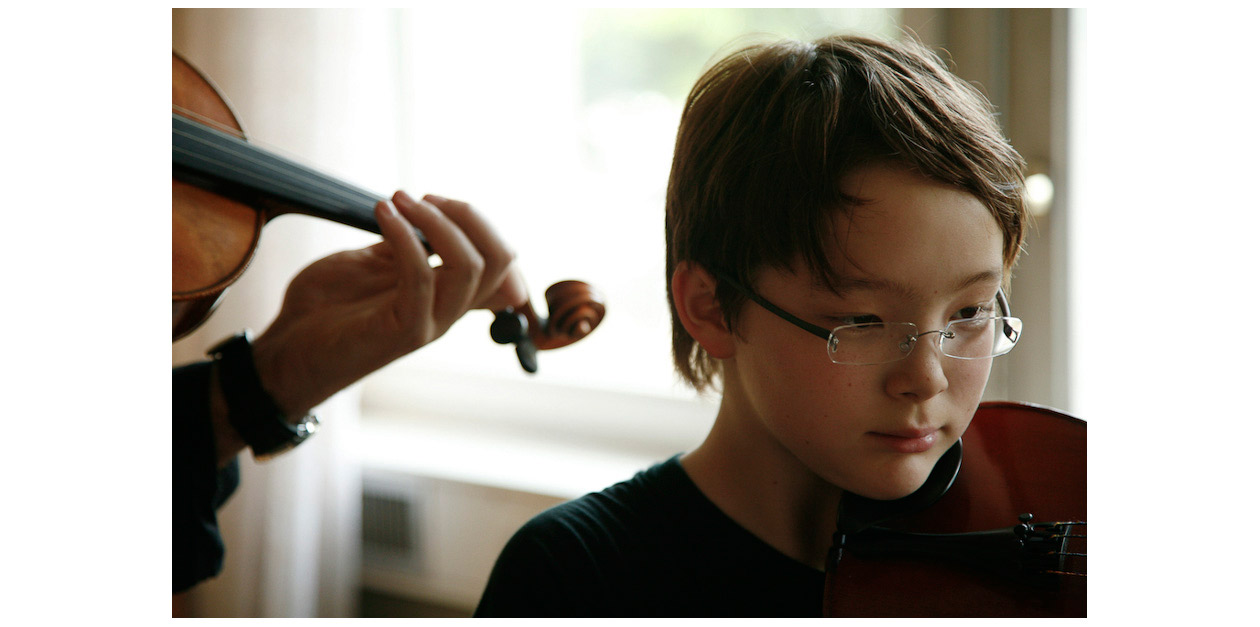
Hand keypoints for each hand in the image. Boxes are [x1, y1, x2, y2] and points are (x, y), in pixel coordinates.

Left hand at [250, 191, 527, 418]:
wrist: (287, 349)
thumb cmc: (327, 307)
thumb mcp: (375, 263)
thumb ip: (409, 245)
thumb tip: (436, 215)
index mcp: (447, 293)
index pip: (503, 262)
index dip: (484, 223)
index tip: (436, 200)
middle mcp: (448, 310)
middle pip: (501, 259)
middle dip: (468, 214)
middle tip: (423, 197)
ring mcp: (430, 323)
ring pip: (472, 268)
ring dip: (437, 221)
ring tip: (399, 200)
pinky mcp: (404, 331)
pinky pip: (422, 278)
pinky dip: (404, 236)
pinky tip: (382, 214)